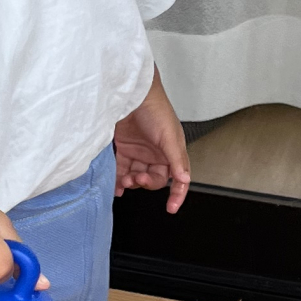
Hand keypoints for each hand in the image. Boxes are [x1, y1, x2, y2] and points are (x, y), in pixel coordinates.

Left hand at [114, 72, 190, 211]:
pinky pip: (122, 169)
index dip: (177, 195)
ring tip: (124, 181)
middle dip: (146, 183)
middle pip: (155, 179)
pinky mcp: (124, 148)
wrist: (131, 92)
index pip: (178, 178)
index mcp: (172, 152)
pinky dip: (119, 179)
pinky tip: (116, 184)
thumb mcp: (169, 136)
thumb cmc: (155, 108)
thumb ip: (176, 160)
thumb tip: (184, 180)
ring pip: (137, 176)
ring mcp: (140, 152)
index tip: (171, 208)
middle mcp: (157, 153)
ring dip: (132, 182)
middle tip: (137, 179)